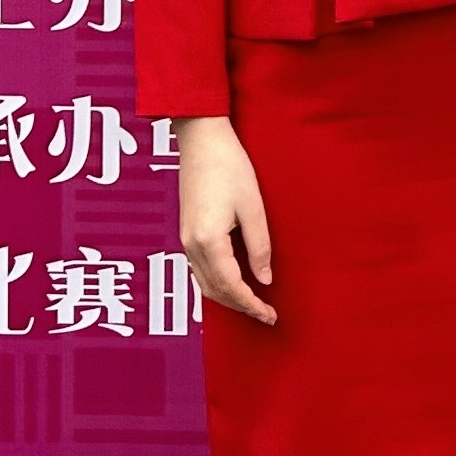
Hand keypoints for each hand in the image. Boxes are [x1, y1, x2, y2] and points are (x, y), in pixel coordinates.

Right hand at [174, 115, 276, 325]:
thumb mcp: (252, 207)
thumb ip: (259, 246)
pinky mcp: (186, 232)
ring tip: (253, 303)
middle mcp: (191, 245)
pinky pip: (199, 269)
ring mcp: (185, 239)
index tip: (270, 316)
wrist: (201, 139)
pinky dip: (217, 283)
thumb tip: (265, 279)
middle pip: (214, 291)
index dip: (251, 304)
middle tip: (266, 315)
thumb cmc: (229, 166)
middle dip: (240, 307)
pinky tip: (234, 282)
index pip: (231, 286)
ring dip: (228, 298)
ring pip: (204, 283)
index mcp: (209, 240)